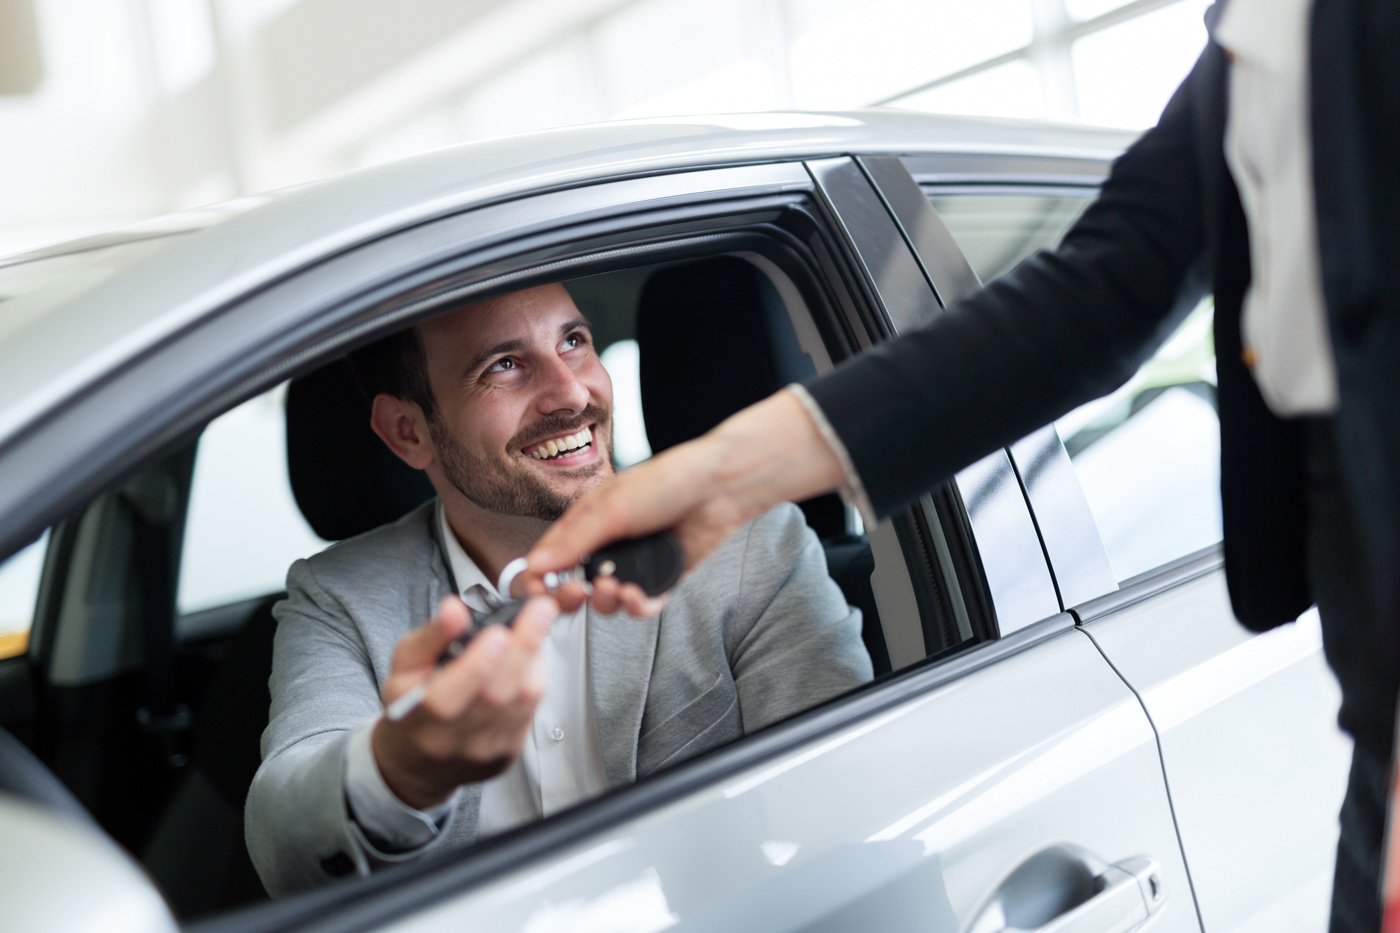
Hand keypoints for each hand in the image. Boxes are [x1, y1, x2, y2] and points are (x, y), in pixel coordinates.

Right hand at [372, 595, 554, 809]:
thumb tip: (454, 610)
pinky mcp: (508, 751)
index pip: (445, 698)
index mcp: (413, 715)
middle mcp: (448, 739)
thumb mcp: (406, 663)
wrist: (422, 755)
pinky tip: (532, 654)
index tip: (498, 632)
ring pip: (521, 700)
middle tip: (540, 610)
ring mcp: (482, 750)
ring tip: (536, 623)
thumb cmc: (414, 699)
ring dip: (534, 656)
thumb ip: (431, 635)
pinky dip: (536, 674)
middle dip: (522, 647)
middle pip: (495, 695)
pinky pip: (532, 708)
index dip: (475, 665)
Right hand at [527, 388, 846, 615]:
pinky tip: (637, 596)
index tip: (538, 593)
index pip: (549, 559)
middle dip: (571, 597)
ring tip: (617, 588)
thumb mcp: (611, 508)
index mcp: (586, 524)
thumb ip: (574, 541)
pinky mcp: (662, 579)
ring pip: (608, 602)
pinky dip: (637, 606)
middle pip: (575, 587)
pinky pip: (642, 605)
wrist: (719, 487)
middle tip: (576, 593)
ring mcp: (635, 564)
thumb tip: (535, 567)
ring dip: (607, 602)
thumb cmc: (666, 482)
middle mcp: (608, 546)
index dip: (539, 580)